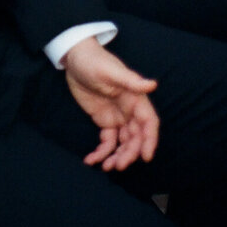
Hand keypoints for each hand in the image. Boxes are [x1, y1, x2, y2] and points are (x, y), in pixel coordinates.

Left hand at [63, 37, 158, 170]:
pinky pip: (107, 141)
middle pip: (136, 137)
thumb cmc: (94, 60)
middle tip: (118, 165)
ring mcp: (117, 117)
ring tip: (106, 167)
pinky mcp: (103, 121)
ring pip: (123, 143)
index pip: (149, 123)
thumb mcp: (110, 70)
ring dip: (117, 156)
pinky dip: (101, 152)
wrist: (74, 59)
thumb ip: (130, 80)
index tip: (145, 157)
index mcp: (135, 98)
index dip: (150, 140)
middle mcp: (129, 110)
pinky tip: (91, 160)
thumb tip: (152, 84)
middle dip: (129, 153)